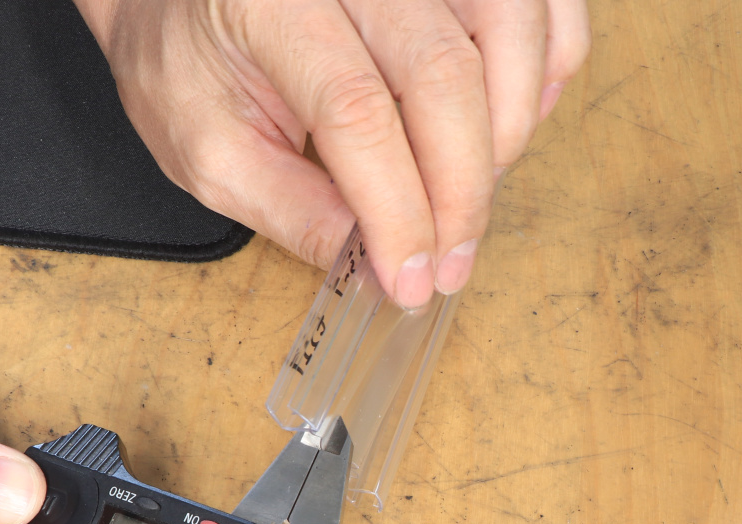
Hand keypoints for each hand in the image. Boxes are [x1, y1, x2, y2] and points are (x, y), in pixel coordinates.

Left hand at [75, 0, 589, 308]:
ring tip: (472, 196)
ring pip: (510, 25)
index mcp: (271, 5)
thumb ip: (293, 213)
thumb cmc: (193, 65)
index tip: (412, 279)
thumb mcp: (209, 153)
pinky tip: (506, 126)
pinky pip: (544, 6)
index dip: (397, 208)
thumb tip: (382, 269)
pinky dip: (548, 71)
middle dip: (463, 190)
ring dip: (512, 129)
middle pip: (444, 72)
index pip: (356, 110)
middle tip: (452, 264)